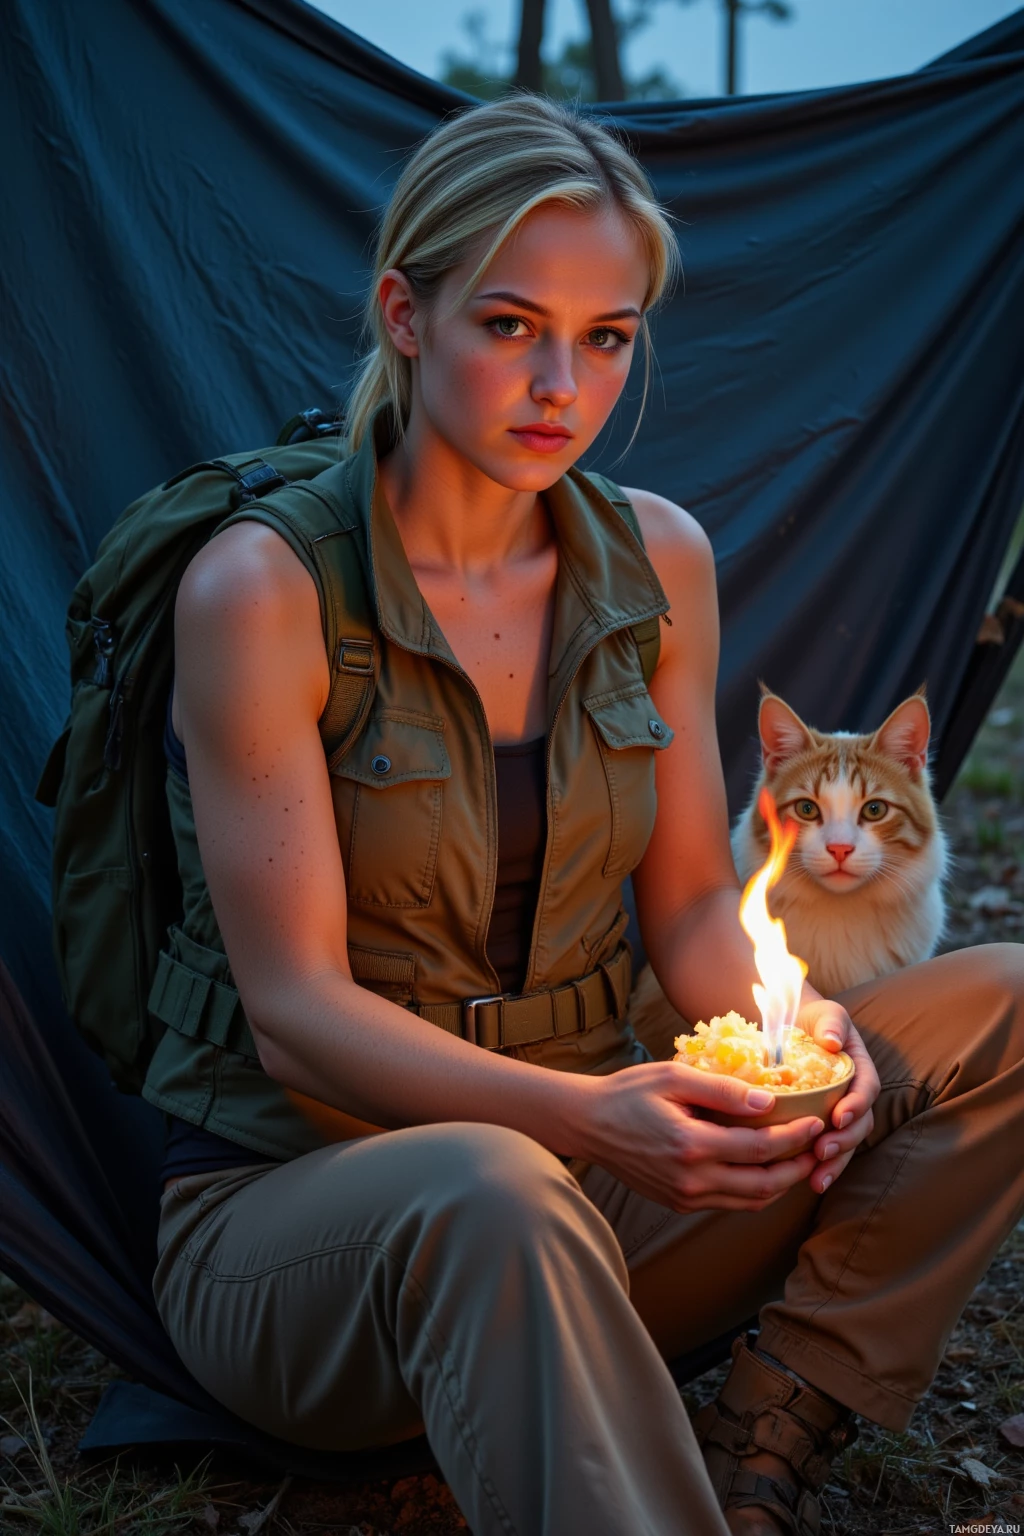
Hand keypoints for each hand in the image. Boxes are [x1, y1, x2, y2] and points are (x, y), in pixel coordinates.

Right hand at [579, 1061, 822, 1212]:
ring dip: (782, 1185)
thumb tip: (768, 1102)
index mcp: (691, 1145)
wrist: (587, 1124)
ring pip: (750, 1202)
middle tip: (820, 1147)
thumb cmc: (629, 1093)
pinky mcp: (679, 1204)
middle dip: (799, 1168)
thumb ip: (722, 1090)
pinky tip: (766, 1171)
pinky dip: (756, 1191)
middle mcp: (691, 1180)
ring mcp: (685, 1198)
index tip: (816, 1121)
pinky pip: (730, 1204)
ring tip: (802, 1161)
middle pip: (763, 1184)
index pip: (759, 1149)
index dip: (794, 1137)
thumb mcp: (673, 1077)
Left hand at [796, 997, 880, 1194]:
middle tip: (822, 1152)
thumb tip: (832, 1040)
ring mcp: (839, 1111)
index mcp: (860, 1068)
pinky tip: (808, 1181)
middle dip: (844, 1142)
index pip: (866, 1089)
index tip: (839, 1117)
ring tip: (817, 1180)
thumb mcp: (825, 1013)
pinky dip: (820, 1166)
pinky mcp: (821, 1124)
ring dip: (835, 1163)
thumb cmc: (812, 1018)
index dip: (856, 1105)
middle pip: (860, 1124)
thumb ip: (831, 1022)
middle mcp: (855, 1094)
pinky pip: (826, 1147)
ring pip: (846, 1143)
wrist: (792, 1025)